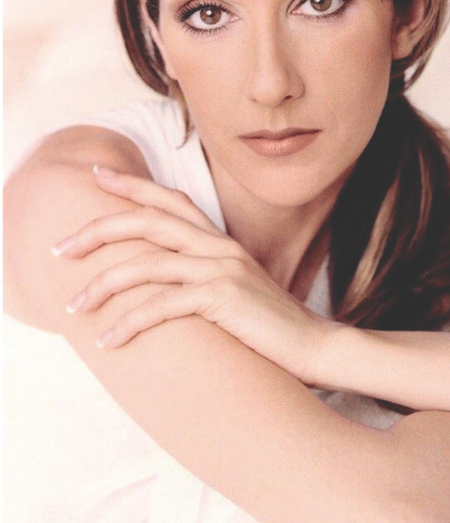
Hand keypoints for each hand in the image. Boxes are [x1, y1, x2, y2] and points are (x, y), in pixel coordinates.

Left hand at [54, 166, 338, 384]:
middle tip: (61, 248)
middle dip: (99, 230)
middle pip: (148, 222)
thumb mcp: (234, 290)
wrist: (315, 346)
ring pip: (147, 264)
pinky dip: (130, 322)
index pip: (170, 200)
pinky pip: (163, 306)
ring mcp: (222, 270)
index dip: (132, 186)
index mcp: (220, 241)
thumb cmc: (270, 325)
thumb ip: (204, 277)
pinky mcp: (223, 299)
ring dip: (103, 285)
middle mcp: (218, 247)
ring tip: (75, 306)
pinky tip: (110, 340)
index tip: (96, 176)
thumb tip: (163, 283)